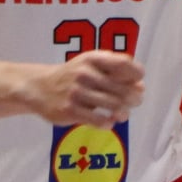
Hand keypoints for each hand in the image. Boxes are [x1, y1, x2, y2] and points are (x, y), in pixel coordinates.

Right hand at [26, 51, 143, 125]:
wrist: (40, 87)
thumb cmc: (73, 75)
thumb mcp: (91, 65)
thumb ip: (115, 72)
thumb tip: (141, 87)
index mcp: (93, 58)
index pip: (124, 64)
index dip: (136, 75)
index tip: (137, 83)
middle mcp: (85, 73)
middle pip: (122, 89)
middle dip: (133, 98)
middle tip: (134, 102)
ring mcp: (76, 92)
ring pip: (113, 106)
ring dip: (123, 112)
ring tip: (123, 114)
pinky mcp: (70, 110)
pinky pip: (98, 120)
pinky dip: (108, 123)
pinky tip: (107, 122)